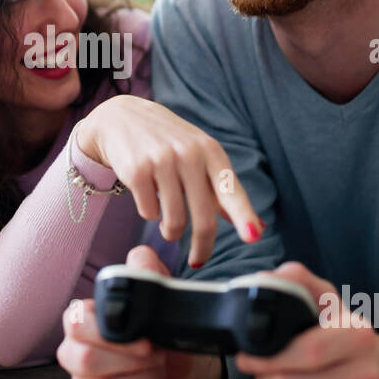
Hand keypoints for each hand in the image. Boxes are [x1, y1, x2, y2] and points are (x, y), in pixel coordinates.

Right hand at [57, 246, 221, 378]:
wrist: (179, 367)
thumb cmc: (159, 329)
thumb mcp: (160, 295)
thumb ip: (148, 270)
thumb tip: (139, 256)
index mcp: (83, 323)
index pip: (74, 324)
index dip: (111, 335)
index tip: (145, 340)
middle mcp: (75, 356)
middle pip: (83, 360)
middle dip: (130, 361)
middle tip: (156, 355)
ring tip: (156, 372)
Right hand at [73, 94, 263, 267]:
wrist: (122, 118)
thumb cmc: (169, 143)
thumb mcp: (200, 156)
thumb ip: (223, 191)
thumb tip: (256, 227)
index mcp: (211, 151)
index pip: (231, 190)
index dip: (243, 215)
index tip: (253, 237)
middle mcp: (189, 154)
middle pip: (203, 217)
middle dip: (202, 246)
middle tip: (198, 260)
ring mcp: (162, 161)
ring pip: (174, 221)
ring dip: (171, 232)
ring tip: (168, 227)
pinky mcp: (137, 170)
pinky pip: (149, 213)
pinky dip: (149, 214)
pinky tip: (147, 198)